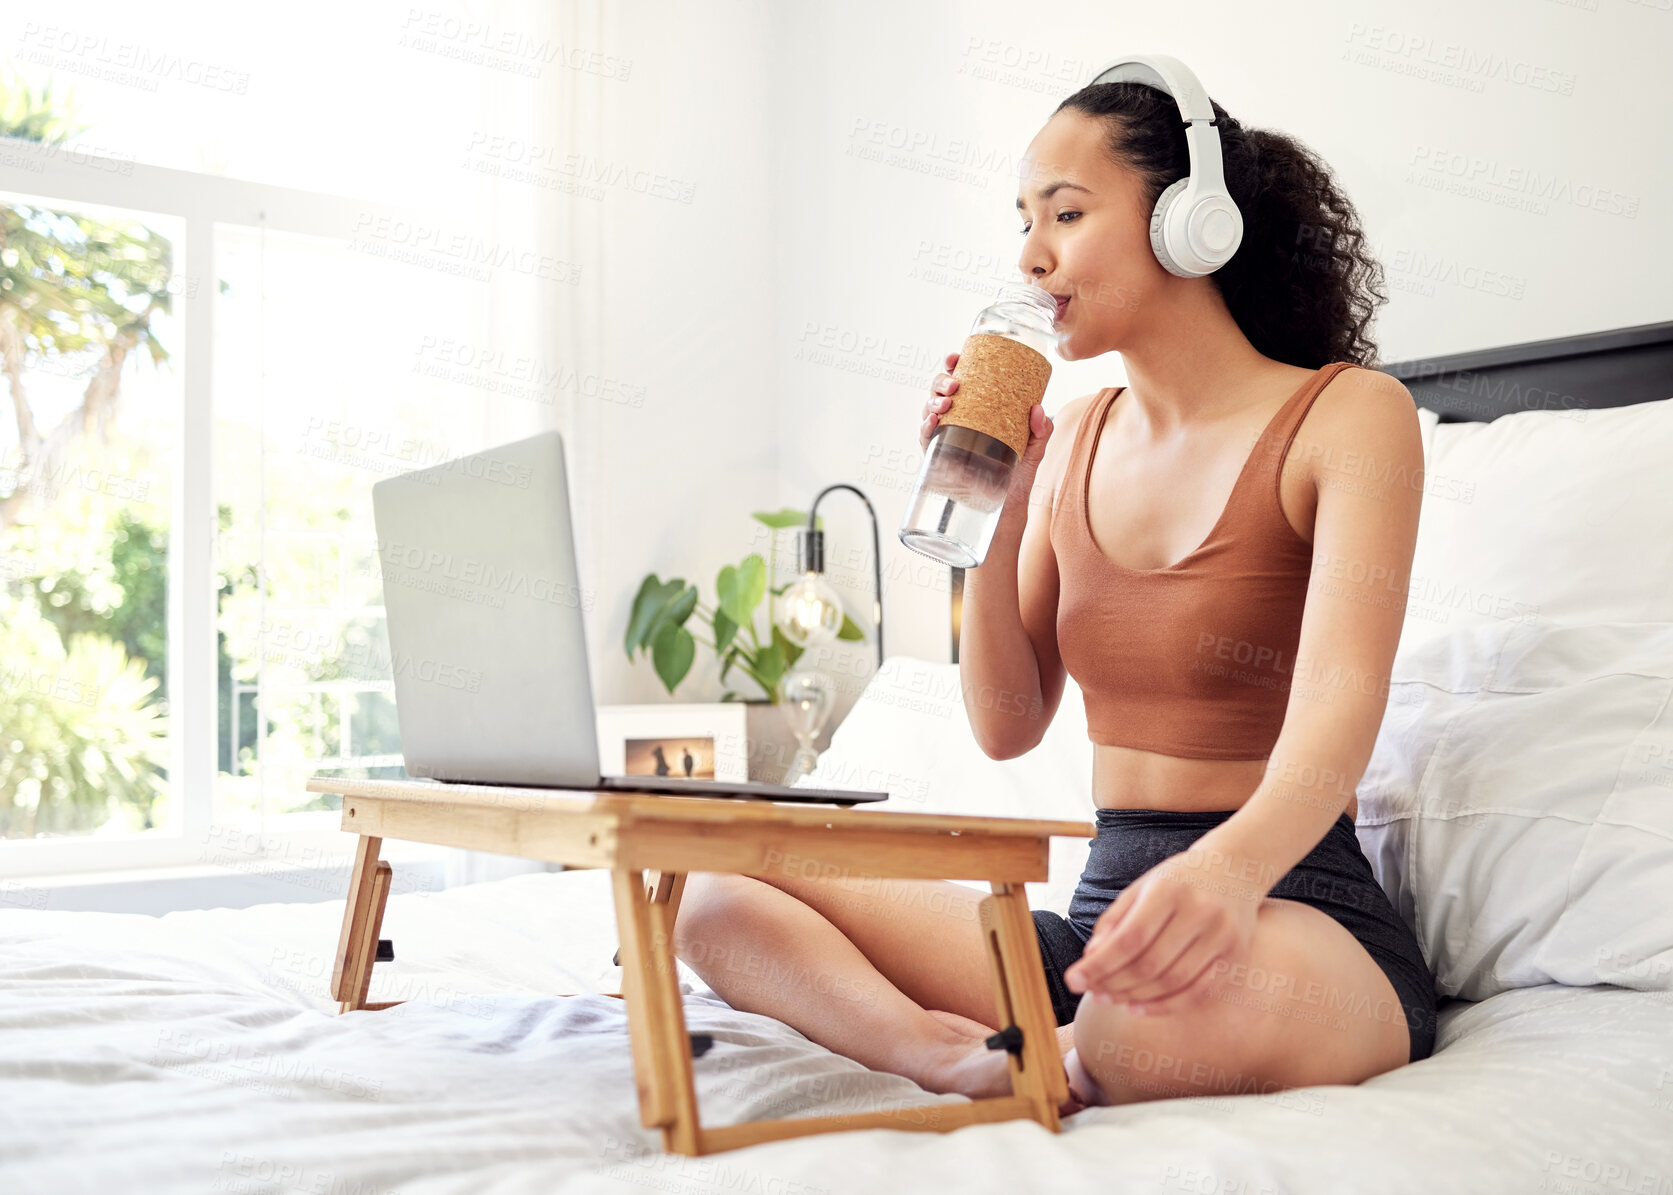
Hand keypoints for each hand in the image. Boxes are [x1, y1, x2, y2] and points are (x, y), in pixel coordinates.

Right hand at [922, 351, 1052, 503]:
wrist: (1008, 503)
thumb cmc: (1019, 470)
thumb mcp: (1035, 447)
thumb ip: (1041, 429)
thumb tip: (1037, 409)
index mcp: (977, 406)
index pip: (962, 378)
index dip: (954, 363)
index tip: (956, 357)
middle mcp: (959, 417)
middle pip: (940, 390)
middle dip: (942, 381)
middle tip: (955, 385)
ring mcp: (946, 435)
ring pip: (929, 409)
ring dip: (933, 401)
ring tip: (946, 403)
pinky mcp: (938, 456)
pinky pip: (926, 438)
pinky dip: (925, 427)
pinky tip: (933, 422)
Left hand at [1062, 845, 1264, 1016]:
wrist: (1235, 869)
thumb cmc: (1178, 881)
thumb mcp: (1141, 888)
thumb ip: (1114, 922)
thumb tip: (1091, 960)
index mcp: (1169, 889)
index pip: (1130, 938)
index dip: (1100, 965)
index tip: (1073, 980)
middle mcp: (1200, 911)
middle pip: (1150, 964)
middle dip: (1114, 984)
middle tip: (1092, 993)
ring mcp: (1222, 935)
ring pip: (1173, 982)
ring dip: (1136, 997)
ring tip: (1111, 1000)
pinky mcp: (1236, 955)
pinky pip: (1198, 992)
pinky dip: (1166, 1005)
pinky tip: (1140, 1007)